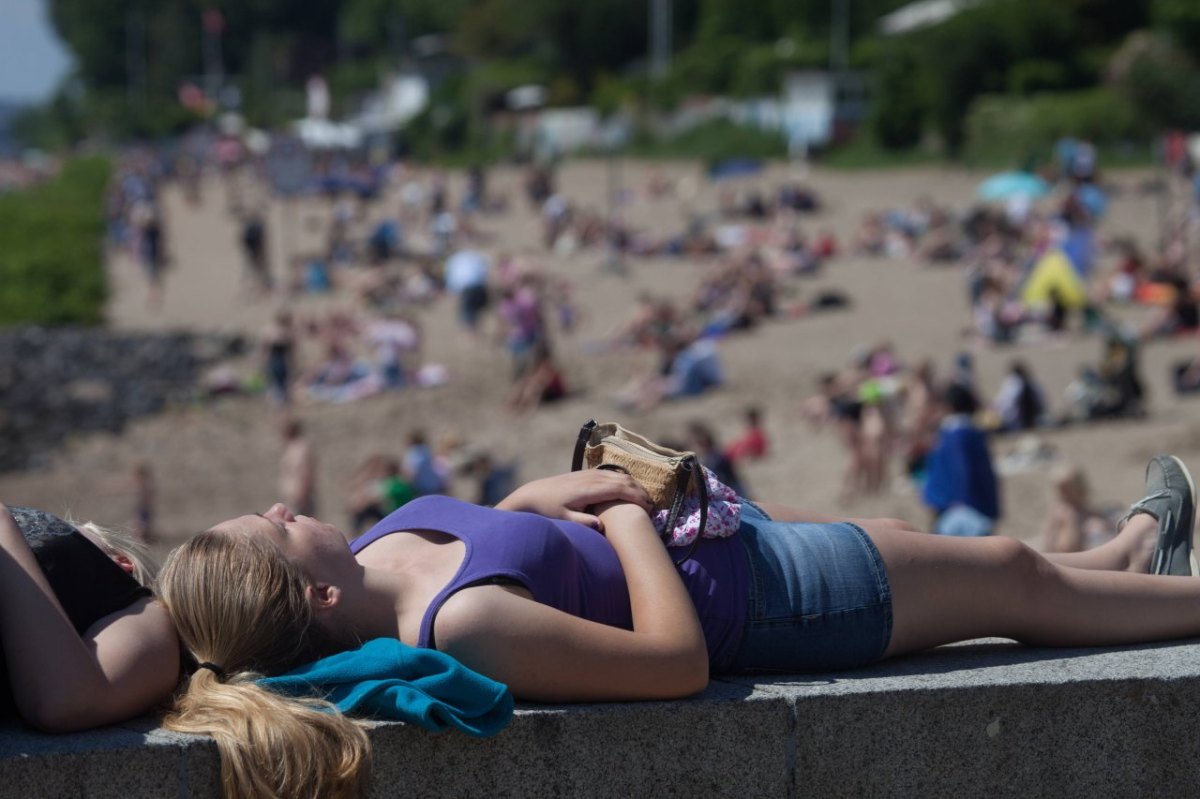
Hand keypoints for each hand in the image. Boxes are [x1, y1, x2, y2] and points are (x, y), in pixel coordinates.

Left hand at [496, 471, 651, 531]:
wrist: (532, 495)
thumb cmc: (548, 511)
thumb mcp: (564, 520)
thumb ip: (583, 522)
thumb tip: (602, 526)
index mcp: (589, 489)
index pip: (620, 488)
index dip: (637, 497)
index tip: (648, 508)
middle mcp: (591, 478)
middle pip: (624, 480)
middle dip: (640, 491)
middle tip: (652, 506)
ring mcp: (589, 474)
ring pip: (619, 475)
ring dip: (634, 485)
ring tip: (645, 500)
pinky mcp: (586, 474)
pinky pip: (611, 474)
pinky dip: (624, 481)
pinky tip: (629, 491)